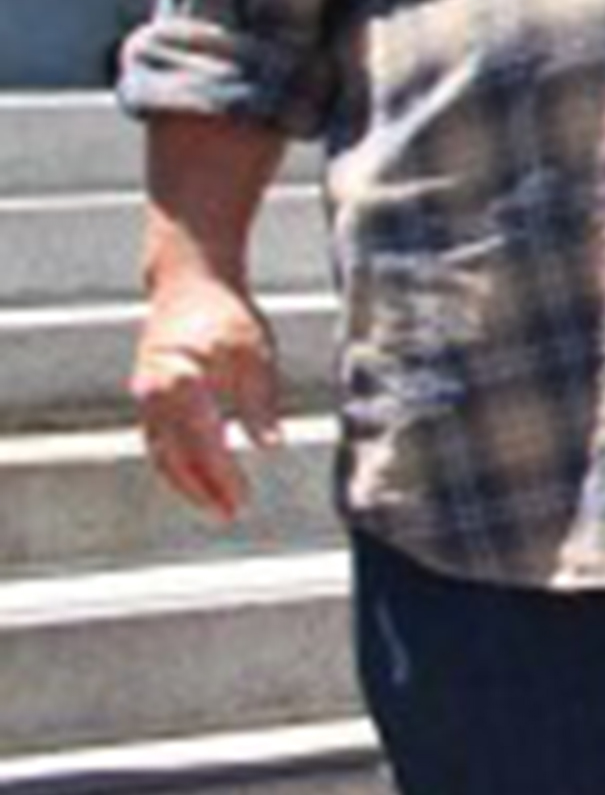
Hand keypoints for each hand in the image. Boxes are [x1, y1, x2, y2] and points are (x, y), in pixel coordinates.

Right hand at [132, 268, 278, 522]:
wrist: (190, 283)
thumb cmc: (226, 314)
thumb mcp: (256, 355)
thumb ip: (260, 404)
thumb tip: (270, 446)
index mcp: (179, 382)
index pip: (202, 443)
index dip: (221, 476)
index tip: (241, 498)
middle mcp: (152, 394)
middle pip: (175, 456)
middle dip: (202, 488)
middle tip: (231, 512)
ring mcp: (144, 397)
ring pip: (161, 453)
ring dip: (186, 482)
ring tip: (218, 505)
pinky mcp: (146, 398)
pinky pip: (158, 441)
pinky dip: (177, 464)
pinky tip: (201, 479)